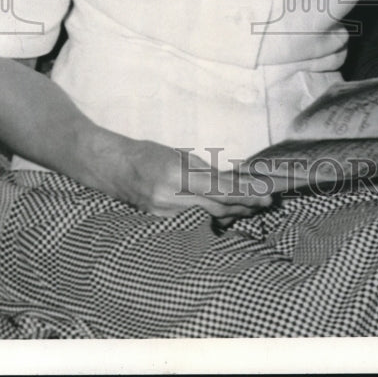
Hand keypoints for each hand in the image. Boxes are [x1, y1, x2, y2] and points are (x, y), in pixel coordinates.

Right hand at [102, 137, 273, 222]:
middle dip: (244, 206)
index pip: (220, 190)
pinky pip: (193, 222)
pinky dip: (211, 218)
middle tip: (265, 202)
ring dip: (231, 213)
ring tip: (250, 207)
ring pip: (208, 218)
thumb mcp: (178, 154)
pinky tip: (225, 214)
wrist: (112, 168)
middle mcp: (171, 198)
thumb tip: (232, 180)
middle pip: (217, 209)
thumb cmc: (146, 154)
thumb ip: (204, 170)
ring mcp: (164, 214)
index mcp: (176, 175)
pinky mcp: (160, 222)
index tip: (264, 195)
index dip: (244, 195)